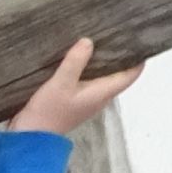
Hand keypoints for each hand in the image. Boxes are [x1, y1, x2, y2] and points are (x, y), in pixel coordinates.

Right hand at [7, 38, 142, 139]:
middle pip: (118, 76)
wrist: (31, 136)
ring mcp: (87, 100)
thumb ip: (75, 62)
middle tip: (119, 36)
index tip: (139, 43)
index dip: (138, 61)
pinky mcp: (75, 101)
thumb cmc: (49, 111)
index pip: (129, 77)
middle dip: (121, 58)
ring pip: (103, 78)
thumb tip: (89, 42)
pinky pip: (89, 81)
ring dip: (104, 62)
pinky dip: (89, 69)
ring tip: (101, 41)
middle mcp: (100, 97)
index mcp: (102, 93)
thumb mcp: (61, 83)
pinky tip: (80, 57)